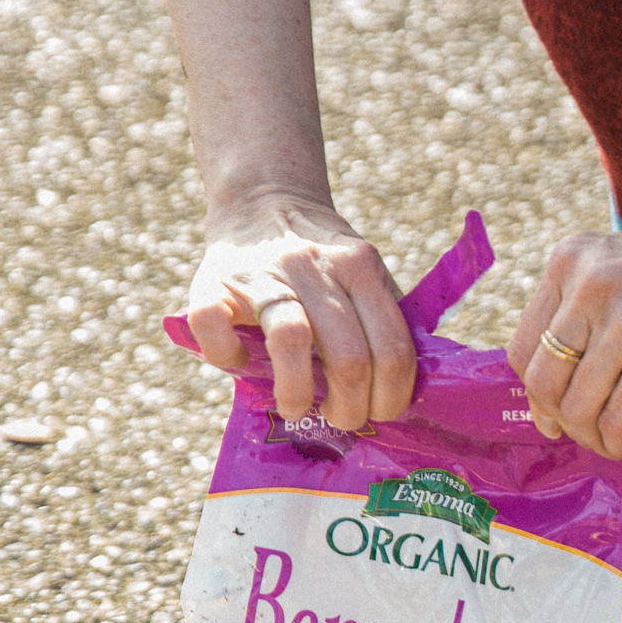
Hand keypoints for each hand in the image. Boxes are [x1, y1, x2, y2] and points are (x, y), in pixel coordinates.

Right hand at [187, 192, 414, 432]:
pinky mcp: (211, 279)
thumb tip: (411, 391)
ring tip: (297, 409)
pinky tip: (240, 362)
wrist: (262, 202)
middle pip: (349, 356)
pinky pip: (216, 327)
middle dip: (351, 407)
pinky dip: (228, 356)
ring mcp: (262, 271)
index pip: (394, 347)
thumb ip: (385, 319)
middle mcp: (315, 265)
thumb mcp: (363, 274)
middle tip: (342, 420)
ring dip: (298, 393)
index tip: (381, 414)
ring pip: (290, 340)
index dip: (393, 396)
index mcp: (362, 267)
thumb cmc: (321, 261)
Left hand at [505, 200, 621, 460]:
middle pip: (542, 382)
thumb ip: (592, 307)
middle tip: (585, 434)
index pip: (524, 344)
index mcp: (573, 259)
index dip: (535, 392)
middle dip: (559, 421)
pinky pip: (617, 423)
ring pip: (577, 409)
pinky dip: (619, 444)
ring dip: (593, 438)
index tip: (554, 412)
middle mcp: (589, 286)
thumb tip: (563, 385)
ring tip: (617, 441)